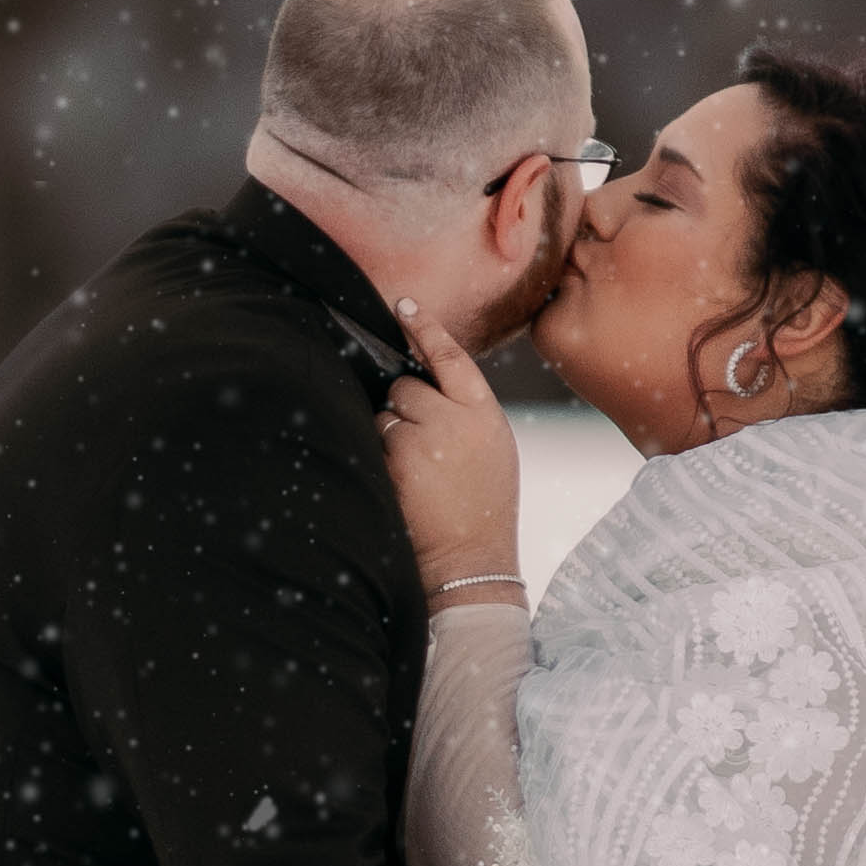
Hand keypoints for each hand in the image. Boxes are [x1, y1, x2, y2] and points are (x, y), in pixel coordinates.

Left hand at [379, 307, 524, 591]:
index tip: (403, 304)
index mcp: (485, 415)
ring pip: (385, 416)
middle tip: (424, 452)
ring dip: (391, 438)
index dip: (426, 329)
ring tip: (417, 477)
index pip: (451, 358)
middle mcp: (455, 421)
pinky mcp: (395, 464)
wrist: (471, 562)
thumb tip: (422, 381)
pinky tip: (402, 486)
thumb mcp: (493, 451)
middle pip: (407, 387)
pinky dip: (379, 460)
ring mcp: (423, 441)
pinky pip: (372, 443)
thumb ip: (466, 413)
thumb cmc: (481, 507)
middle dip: (405, 411)